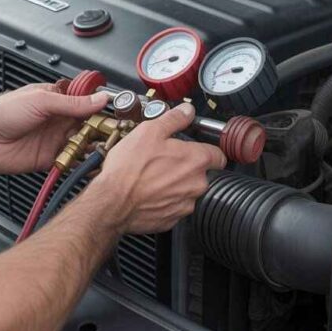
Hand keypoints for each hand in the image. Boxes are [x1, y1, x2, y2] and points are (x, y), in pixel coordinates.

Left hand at [0, 83, 107, 174]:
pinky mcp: (51, 158)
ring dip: (94, 144)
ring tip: (105, 145)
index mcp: (55, 98)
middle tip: (113, 130)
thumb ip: (72, 103)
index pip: (85, 100)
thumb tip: (99, 99)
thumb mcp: (41, 101)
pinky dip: (83, 161)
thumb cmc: (2, 114)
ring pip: (83, 141)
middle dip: (101, 126)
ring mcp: (55, 139)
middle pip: (88, 122)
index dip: (100, 105)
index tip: (115, 110)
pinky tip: (91, 160)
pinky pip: (72, 160)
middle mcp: (57, 119)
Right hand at [89, 103, 226, 234]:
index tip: (196, 148)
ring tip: (153, 176)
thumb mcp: (149, 132)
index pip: (219, 155)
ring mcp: (185, 204)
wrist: (112, 202)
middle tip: (165, 160)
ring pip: (188, 191)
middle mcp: (196, 184)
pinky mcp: (172, 219)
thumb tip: (187, 111)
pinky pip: (174, 206)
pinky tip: (149, 192)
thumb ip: (174, 119)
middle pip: (202, 173)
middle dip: (187, 167)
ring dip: (176, 184)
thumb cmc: (129, 168)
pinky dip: (165, 200)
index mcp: (196, 160)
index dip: (207, 149)